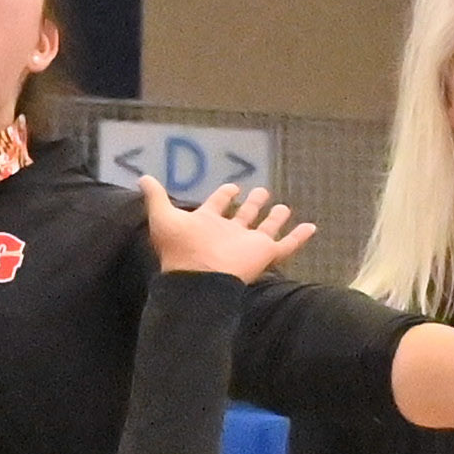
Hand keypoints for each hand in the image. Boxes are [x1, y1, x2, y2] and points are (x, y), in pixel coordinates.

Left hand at [142, 178, 313, 283]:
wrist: (200, 277)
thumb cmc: (181, 248)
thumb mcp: (163, 217)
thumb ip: (156, 196)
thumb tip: (142, 177)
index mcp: (207, 224)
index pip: (217, 205)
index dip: (223, 195)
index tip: (231, 186)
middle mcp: (229, 233)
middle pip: (244, 216)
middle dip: (252, 204)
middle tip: (260, 191)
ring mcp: (248, 243)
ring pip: (266, 228)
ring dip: (275, 217)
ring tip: (284, 206)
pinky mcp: (265, 253)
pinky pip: (287, 245)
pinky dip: (299, 237)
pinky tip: (311, 227)